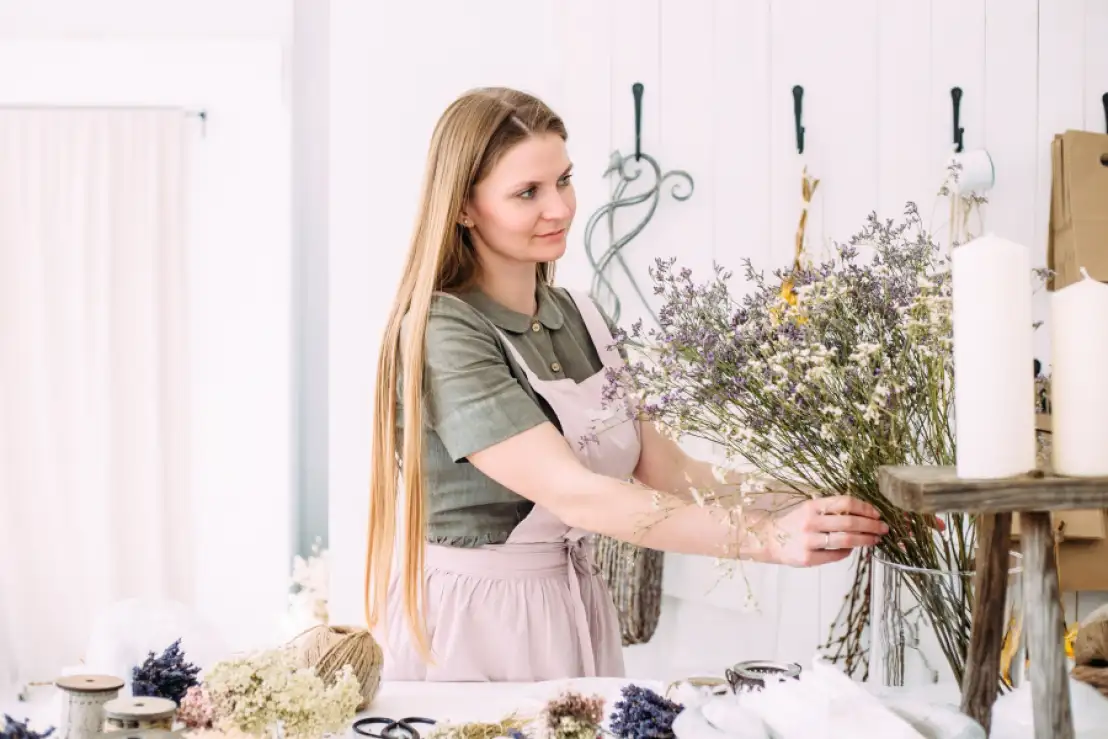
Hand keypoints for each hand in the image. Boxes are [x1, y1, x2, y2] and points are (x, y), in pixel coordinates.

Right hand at [753, 496, 888, 566]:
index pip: (845, 503)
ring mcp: (809, 541)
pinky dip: (848, 551)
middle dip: (871, 525)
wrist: (769, 540)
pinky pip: (836, 555)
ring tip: (875, 540)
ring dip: (866, 540)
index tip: (876, 513)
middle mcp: (810, 522)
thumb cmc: (793, 523)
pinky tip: (853, 549)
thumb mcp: (808, 509)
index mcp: (812, 506)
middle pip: (850, 522)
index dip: (864, 507)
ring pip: (846, 540)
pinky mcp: (808, 558)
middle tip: (883, 528)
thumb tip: (861, 513)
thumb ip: (829, 509)